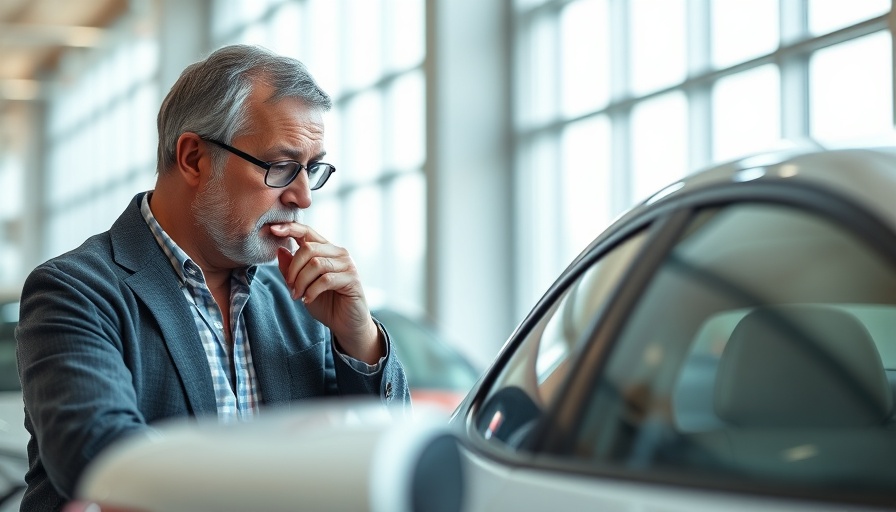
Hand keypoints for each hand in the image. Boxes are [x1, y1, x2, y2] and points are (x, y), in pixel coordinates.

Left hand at [271, 223, 381, 363]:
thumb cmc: (325, 304)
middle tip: (290, 287)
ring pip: (316, 263)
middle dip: (293, 268)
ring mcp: (347, 265)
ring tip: (298, 295)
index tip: (272, 229)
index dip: (290, 228)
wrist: (346, 325)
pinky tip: (308, 300)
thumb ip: (291, 269)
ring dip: (302, 282)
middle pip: (309, 248)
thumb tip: (280, 250)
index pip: (307, 232)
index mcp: (326, 250)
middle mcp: (338, 253)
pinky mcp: (352, 279)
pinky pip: (326, 279)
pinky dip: (312, 291)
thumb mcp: (301, 286)